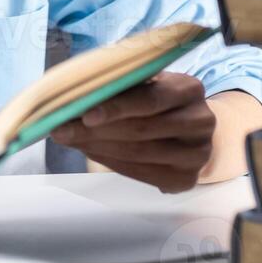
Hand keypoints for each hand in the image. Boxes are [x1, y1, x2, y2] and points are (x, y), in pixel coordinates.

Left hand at [51, 73, 214, 192]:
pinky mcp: (187, 179)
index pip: (150, 99)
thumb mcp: (148, 83)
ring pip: (138, 154)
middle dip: (95, 131)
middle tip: (61, 131)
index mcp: (189, 89)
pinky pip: (141, 174)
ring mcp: (197, 153)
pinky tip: (92, 152)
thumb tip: (75, 93)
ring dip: (98, 148)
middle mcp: (201, 121)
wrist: (190, 130)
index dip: (116, 107)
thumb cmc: (159, 100)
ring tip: (70, 140)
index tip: (84, 114)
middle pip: (141, 129)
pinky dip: (111, 163)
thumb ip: (122, 85)